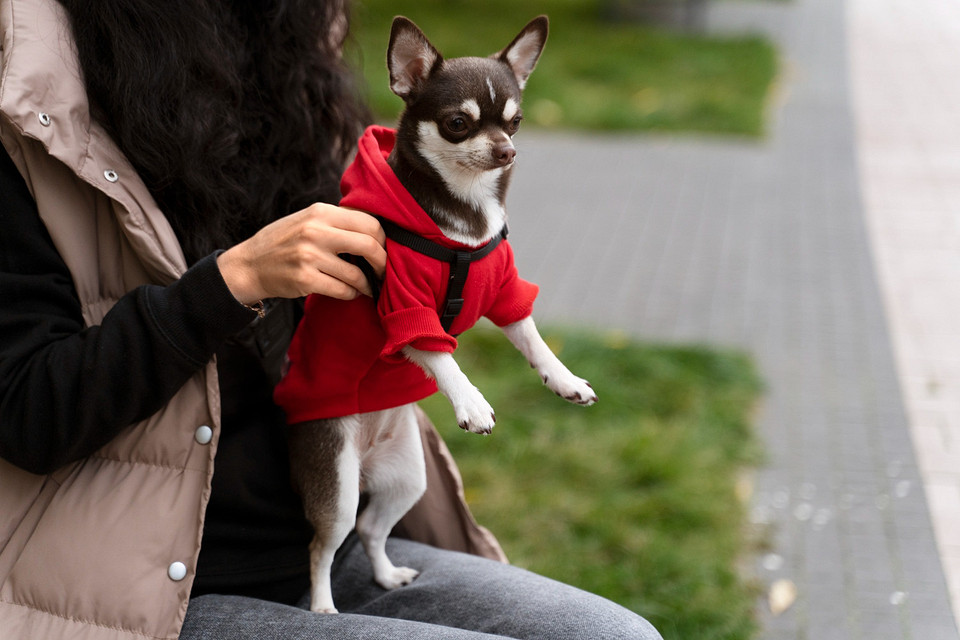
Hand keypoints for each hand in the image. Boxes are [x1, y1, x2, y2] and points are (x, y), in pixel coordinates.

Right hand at [216, 203, 385, 303]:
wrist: (249, 265)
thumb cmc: (283, 243)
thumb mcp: (307, 220)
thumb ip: (336, 222)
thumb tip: (375, 231)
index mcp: (320, 212)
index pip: (368, 221)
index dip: (383, 239)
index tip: (384, 250)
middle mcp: (315, 231)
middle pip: (368, 244)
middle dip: (382, 262)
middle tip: (383, 271)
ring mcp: (309, 256)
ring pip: (356, 273)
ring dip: (367, 284)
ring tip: (367, 286)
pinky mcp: (304, 279)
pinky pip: (342, 290)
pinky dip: (351, 294)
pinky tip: (349, 292)